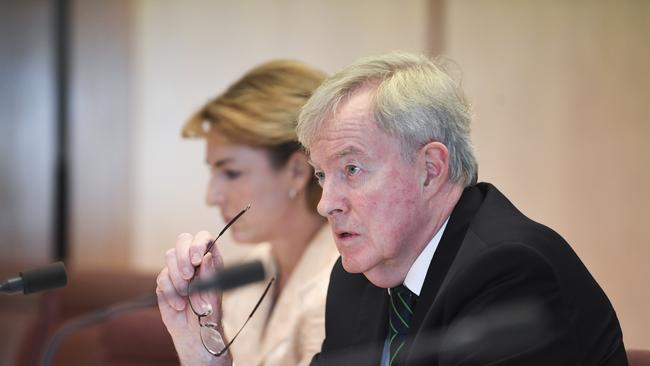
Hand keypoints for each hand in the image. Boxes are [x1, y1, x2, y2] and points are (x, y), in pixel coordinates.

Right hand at [156, 231, 232, 365]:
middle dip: (183, 256)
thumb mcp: (213, 293)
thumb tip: (207, 256)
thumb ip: (210, 274)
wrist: (195, 332)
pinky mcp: (164, 282)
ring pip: (170, 256)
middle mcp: (192, 260)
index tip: (197, 260)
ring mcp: (177, 269)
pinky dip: (170, 292)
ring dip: (177, 276)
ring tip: (186, 294)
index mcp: (209, 259)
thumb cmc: (209, 312)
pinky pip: (162, 277)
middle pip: (183, 239)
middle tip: (188, 276)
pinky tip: (179, 304)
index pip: (204, 237)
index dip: (198, 243)